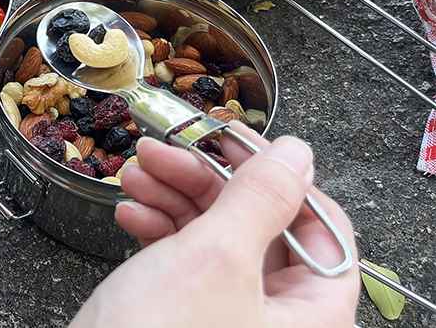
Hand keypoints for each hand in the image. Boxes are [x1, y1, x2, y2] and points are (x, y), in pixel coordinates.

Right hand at [70, 122, 359, 327]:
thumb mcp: (214, 256)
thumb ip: (260, 197)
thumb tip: (296, 154)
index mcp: (311, 316)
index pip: (319, 226)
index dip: (276, 176)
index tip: (231, 140)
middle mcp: (277, 320)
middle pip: (259, 226)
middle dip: (205, 183)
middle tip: (166, 152)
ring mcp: (231, 320)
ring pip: (215, 238)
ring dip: (173, 199)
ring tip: (136, 176)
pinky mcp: (190, 318)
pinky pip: (185, 262)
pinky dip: (158, 231)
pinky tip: (129, 213)